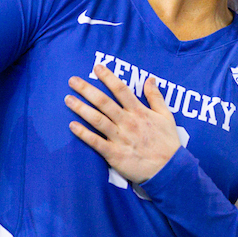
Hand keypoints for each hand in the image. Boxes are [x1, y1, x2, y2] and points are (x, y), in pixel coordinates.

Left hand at [66, 62, 179, 183]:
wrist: (169, 169)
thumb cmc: (168, 142)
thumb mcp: (166, 116)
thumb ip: (156, 97)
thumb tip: (150, 79)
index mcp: (139, 112)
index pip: (121, 90)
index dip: (108, 77)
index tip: (97, 67)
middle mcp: (128, 122)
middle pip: (104, 102)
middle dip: (87, 89)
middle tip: (72, 80)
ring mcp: (120, 138)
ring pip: (97, 119)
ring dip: (81, 108)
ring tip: (68, 99)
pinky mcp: (115, 154)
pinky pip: (96, 142)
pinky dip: (84, 134)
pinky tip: (72, 126)